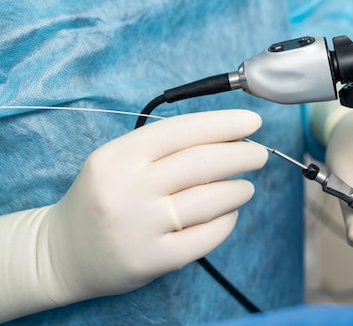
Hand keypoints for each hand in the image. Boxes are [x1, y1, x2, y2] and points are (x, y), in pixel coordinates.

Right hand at [0, 110, 267, 321]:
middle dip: (241, 155)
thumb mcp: (118, 162)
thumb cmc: (102, 198)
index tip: (252, 122)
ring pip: (210, 199)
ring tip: (246, 186)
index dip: (224, 124)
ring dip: (239, 189)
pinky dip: (227, 221)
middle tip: (259, 154)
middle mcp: (127, 189)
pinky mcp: (152, 260)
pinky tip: (229, 213)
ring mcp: (140, 227)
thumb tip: (227, 140)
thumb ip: (164, 150)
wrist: (63, 252)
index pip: (182, 131)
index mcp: (118, 156)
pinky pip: (206, 236)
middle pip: (203, 163)